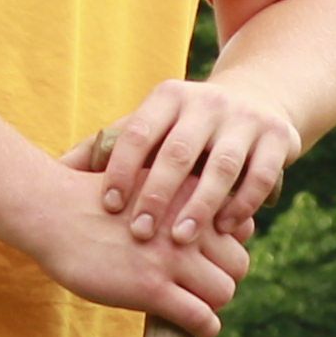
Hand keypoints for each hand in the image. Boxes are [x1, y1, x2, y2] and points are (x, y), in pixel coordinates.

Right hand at [17, 168, 252, 336]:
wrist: (52, 212)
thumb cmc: (98, 201)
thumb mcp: (149, 182)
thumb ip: (182, 198)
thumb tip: (217, 225)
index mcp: (190, 196)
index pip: (241, 230)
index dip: (226, 248)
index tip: (206, 257)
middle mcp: (188, 224)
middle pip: (238, 264)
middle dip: (223, 277)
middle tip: (199, 286)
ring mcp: (171, 257)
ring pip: (224, 292)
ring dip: (212, 304)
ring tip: (193, 305)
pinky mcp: (152, 288)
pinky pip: (200, 316)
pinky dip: (205, 327)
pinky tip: (197, 328)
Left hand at [71, 75, 299, 259]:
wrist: (258, 99)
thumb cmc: (185, 129)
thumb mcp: (151, 126)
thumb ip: (109, 147)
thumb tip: (56, 170)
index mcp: (169, 97)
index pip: (138, 133)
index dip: (121, 170)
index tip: (109, 207)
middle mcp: (208, 102)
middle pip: (178, 151)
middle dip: (157, 195)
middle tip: (139, 233)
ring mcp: (245, 119)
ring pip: (221, 166)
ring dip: (199, 205)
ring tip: (180, 239)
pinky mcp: (279, 137)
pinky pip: (260, 176)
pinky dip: (243, 204)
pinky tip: (226, 229)